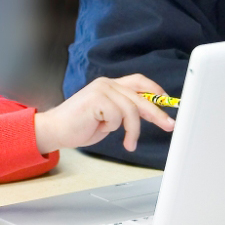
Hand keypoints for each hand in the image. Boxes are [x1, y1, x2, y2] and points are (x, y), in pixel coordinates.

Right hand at [35, 74, 175, 153]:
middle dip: (157, 112)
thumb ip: (126, 112)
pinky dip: (113, 127)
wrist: (55, 130)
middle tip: (168, 124)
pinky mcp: (96, 98)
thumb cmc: (80, 126)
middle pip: (140, 96)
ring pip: (131, 109)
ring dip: (132, 130)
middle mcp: (107, 83)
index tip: (169, 102)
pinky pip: (117, 116)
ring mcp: (101, 89)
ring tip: (129, 142)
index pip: (139, 82)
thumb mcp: (110, 118)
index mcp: (111, 85)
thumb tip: (152, 113)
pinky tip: (101, 128)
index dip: (156, 90)